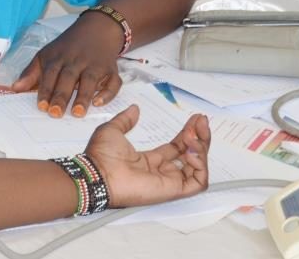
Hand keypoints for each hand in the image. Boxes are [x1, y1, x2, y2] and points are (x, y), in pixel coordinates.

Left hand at [12, 15, 123, 117]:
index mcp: (58, 57)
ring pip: (90, 80)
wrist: (97, 28)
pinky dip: (108, 92)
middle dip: (61, 96)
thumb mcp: (46, 54)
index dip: (46, 90)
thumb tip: (15, 89)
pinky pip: (113, 81)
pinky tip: (99, 103)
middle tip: (56, 114)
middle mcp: (77, 61)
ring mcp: (95, 65)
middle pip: (68, 78)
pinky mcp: (111, 69)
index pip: (50, 74)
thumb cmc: (67, 47)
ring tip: (77, 112)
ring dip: (83, 96)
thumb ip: (30, 72)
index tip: (41, 106)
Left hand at [85, 105, 210, 206]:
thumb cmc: (101, 156)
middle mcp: (161, 171)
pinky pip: (198, 182)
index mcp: (148, 160)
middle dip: (199, 138)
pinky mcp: (172, 190)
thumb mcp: (113, 130)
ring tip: (193, 135)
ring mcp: (168, 182)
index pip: (176, 148)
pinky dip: (201, 166)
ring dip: (201, 149)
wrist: (97, 174)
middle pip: (191, 156)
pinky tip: (192, 151)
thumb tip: (135, 109)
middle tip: (201, 121)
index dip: (187, 133)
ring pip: (197, 168)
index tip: (195, 118)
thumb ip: (125, 119)